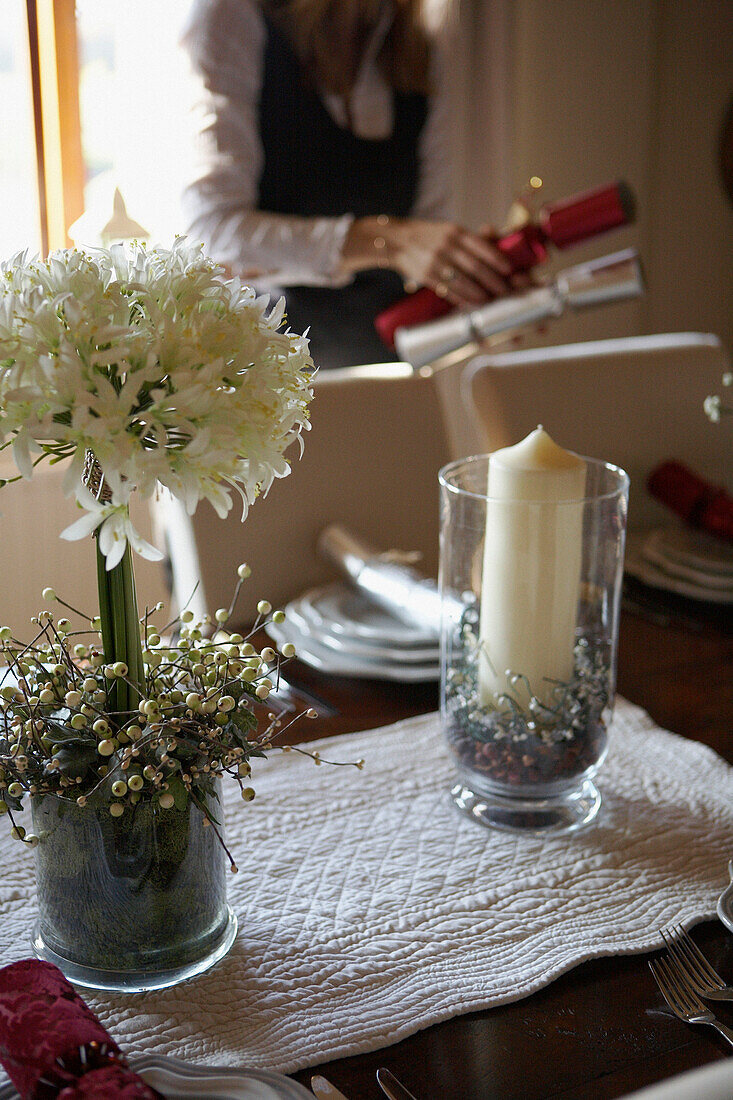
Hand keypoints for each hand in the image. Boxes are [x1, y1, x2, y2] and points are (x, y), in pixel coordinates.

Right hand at [341, 216, 513, 307]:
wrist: (395, 240)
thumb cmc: (429, 236)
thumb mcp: (448, 230)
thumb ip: (470, 240)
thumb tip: (497, 245)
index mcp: (455, 231)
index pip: (481, 245)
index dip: (497, 258)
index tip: (509, 269)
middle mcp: (446, 245)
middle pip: (475, 266)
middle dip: (493, 281)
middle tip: (505, 291)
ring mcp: (435, 261)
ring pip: (463, 281)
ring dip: (479, 293)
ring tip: (490, 300)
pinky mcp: (426, 276)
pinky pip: (448, 290)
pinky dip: (461, 298)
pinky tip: (471, 303)